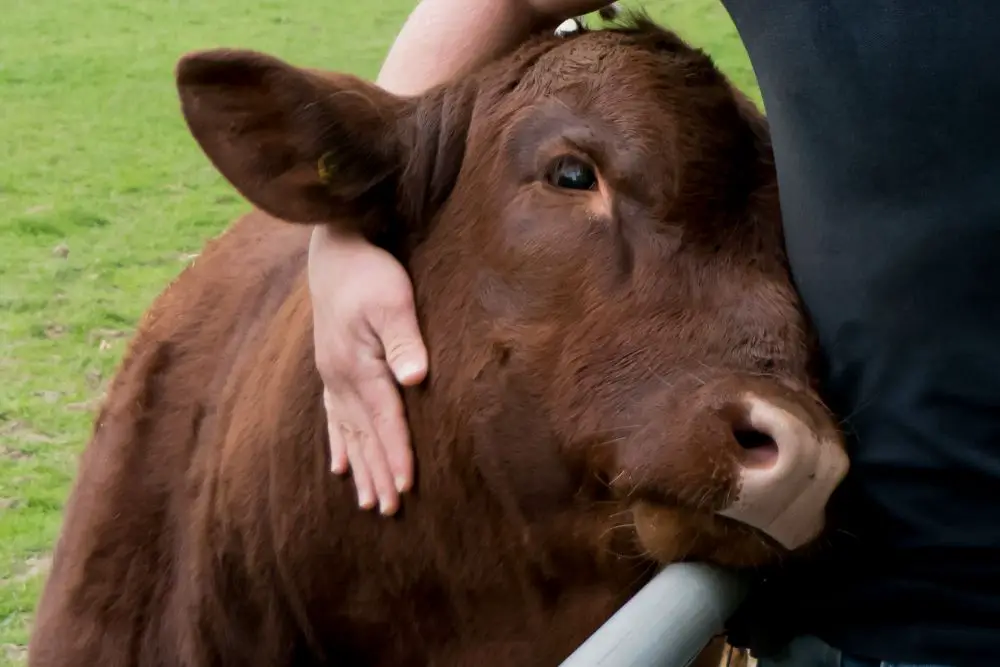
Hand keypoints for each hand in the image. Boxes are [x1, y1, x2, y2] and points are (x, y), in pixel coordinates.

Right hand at [308, 226, 427, 515]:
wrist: (334, 252)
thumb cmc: (370, 273)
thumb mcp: (393, 299)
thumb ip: (405, 339)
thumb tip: (416, 376)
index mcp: (359, 366)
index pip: (384, 420)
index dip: (396, 454)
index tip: (405, 488)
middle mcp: (341, 378)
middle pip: (364, 435)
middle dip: (377, 473)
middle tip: (387, 510)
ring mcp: (333, 376)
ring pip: (348, 432)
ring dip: (359, 467)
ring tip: (365, 501)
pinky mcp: (332, 368)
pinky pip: (333, 416)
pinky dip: (338, 442)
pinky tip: (338, 464)